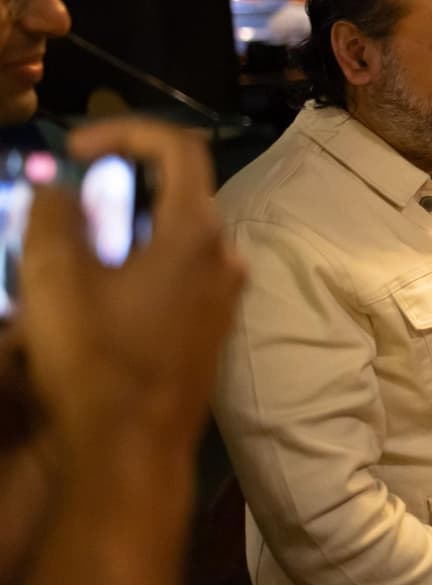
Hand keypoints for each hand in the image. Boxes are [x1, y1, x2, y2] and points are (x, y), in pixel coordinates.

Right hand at [17, 119, 243, 453]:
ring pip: (174, 237)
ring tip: (68, 256)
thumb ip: (54, 216)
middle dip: (115, 187)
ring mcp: (225, 295)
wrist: (131, 452)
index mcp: (197, 233)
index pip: (178, 146)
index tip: (75, 150)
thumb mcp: (54, 280)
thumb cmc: (94, 361)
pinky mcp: (213, 328)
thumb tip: (60, 183)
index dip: (124, 131)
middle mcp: (225, 256)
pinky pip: (178, 275)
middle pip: (176, 192)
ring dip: (123, 230)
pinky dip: (138, 264)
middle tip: (62, 209)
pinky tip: (95, 297)